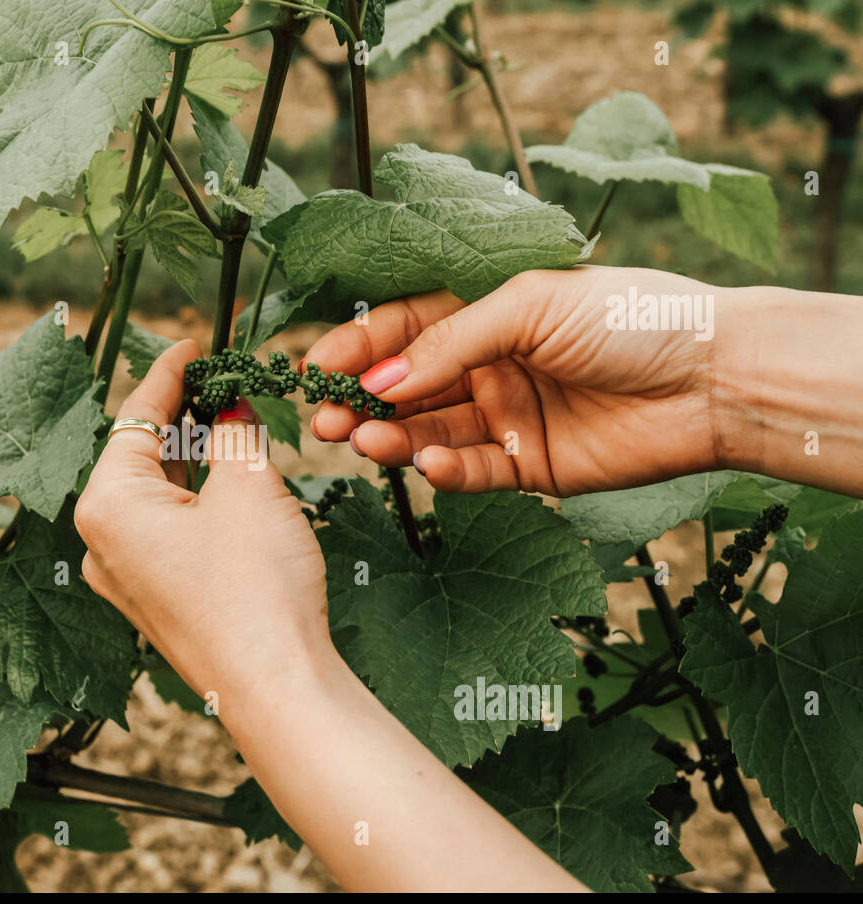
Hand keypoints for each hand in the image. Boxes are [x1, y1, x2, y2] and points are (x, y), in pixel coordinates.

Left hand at [75, 339, 333, 705]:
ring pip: (158, 495)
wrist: (277, 688)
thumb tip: (229, 407)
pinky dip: (198, 499)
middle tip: (225, 381)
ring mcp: (127, 577)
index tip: (196, 345)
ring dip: (195, 458)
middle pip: (142, 456)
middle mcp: (102, 542)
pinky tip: (232, 482)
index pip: (136, 417)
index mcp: (106, 503)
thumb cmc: (255, 590)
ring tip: (235, 424)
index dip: (169, 373)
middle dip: (185, 417)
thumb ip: (233, 433)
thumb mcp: (248, 488)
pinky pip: (169, 532)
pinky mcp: (157, 600)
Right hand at [304, 266, 730, 495]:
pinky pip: (473, 473)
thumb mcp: (531, 305)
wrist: (714, 378)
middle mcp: (487, 364)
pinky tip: (427, 464)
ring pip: (429, 432)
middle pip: (405, 387)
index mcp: (485, 312)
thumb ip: (451, 342)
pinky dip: (445, 471)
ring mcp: (505, 416)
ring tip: (367, 442)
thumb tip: (380, 381)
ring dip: (393, 438)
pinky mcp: (528, 465)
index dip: (356, 349)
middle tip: (325, 421)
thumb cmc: (630, 318)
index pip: (401, 330)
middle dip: (360, 403)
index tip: (315, 371)